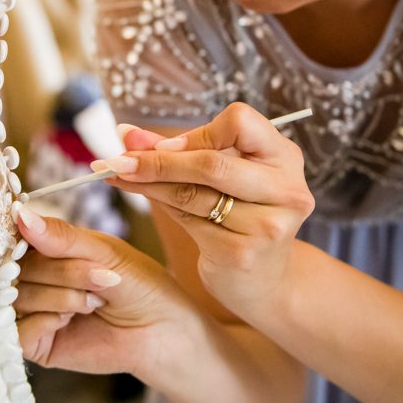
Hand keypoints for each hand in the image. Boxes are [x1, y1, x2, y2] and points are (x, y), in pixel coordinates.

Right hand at [13, 200, 197, 378]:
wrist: (163, 331)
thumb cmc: (139, 285)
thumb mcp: (103, 252)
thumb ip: (61, 237)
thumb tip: (21, 215)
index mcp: (48, 248)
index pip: (15, 236)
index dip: (24, 237)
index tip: (41, 241)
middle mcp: (34, 278)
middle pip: (16, 267)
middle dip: (62, 273)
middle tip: (101, 279)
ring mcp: (33, 311)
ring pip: (18, 297)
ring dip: (60, 298)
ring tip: (94, 303)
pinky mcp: (36, 343)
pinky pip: (17, 331)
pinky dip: (44, 322)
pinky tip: (69, 322)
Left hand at [94, 103, 314, 315]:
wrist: (266, 279)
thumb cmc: (241, 214)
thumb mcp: (224, 175)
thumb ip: (181, 149)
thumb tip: (127, 134)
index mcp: (285, 157)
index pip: (242, 122)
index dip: (199, 132)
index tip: (167, 144)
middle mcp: (286, 189)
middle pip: (212, 162)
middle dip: (158, 159)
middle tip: (118, 158)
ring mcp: (268, 225)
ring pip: (193, 192)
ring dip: (148, 181)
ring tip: (116, 173)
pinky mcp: (243, 253)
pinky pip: (189, 219)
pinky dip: (158, 204)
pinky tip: (140, 195)